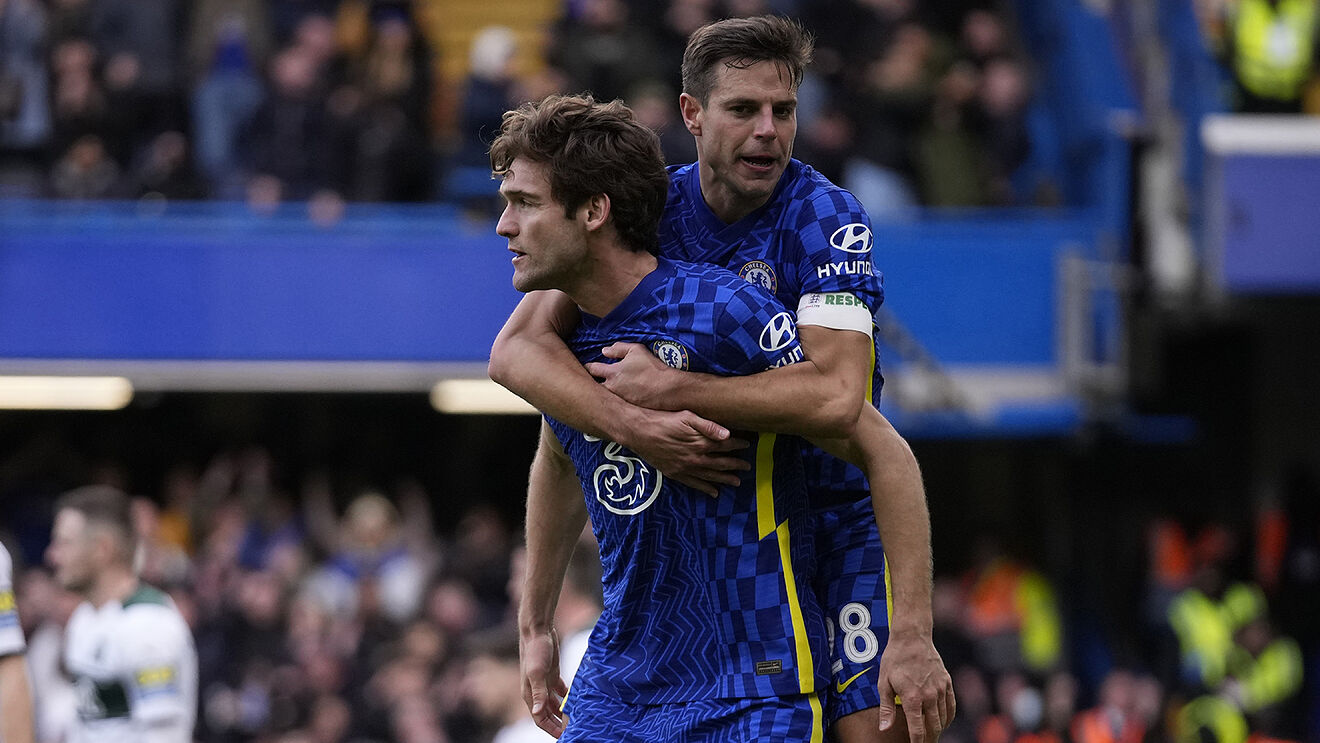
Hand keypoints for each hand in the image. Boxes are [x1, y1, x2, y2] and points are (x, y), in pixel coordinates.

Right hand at [521, 627, 568, 737]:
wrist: (538, 630)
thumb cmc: (535, 650)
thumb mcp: (537, 672)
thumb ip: (538, 692)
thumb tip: (538, 712)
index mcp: (530, 694)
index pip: (540, 718)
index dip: (551, 729)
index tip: (564, 736)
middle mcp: (536, 691)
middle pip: (547, 714)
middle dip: (558, 724)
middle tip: (573, 730)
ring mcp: (544, 683)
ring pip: (553, 704)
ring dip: (562, 713)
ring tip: (576, 719)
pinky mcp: (552, 674)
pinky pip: (559, 691)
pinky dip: (566, 698)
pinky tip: (576, 701)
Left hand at [585, 342, 681, 409]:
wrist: (667, 390)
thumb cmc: (652, 368)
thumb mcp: (636, 350)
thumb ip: (618, 349)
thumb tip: (604, 351)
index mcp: (612, 373)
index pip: (592, 369)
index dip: (588, 367)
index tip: (587, 367)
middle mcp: (611, 389)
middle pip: (593, 387)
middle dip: (591, 384)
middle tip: (591, 381)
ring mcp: (618, 401)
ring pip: (604, 397)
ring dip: (603, 394)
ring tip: (603, 392)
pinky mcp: (626, 410)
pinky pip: (615, 406)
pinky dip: (614, 403)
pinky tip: (618, 400)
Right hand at [620, 409, 749, 495]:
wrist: (639, 432)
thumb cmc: (662, 420)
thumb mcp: (686, 416)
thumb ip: (707, 426)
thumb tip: (727, 434)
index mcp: (700, 443)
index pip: (725, 445)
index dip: (738, 445)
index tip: (747, 444)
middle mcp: (695, 458)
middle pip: (720, 463)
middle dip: (736, 465)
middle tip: (747, 467)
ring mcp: (685, 468)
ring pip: (710, 476)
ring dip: (724, 479)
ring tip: (736, 482)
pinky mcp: (675, 473)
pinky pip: (694, 484)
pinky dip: (705, 488)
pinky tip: (714, 492)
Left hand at [876, 630, 954, 742]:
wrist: (912, 637)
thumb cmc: (894, 659)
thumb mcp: (884, 683)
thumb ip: (886, 708)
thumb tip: (884, 728)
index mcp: (913, 698)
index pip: (918, 730)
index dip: (917, 742)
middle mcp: (929, 696)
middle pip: (934, 727)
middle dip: (930, 739)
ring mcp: (941, 689)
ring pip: (944, 718)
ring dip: (938, 729)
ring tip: (932, 735)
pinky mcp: (947, 682)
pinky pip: (951, 706)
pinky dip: (948, 717)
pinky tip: (943, 722)